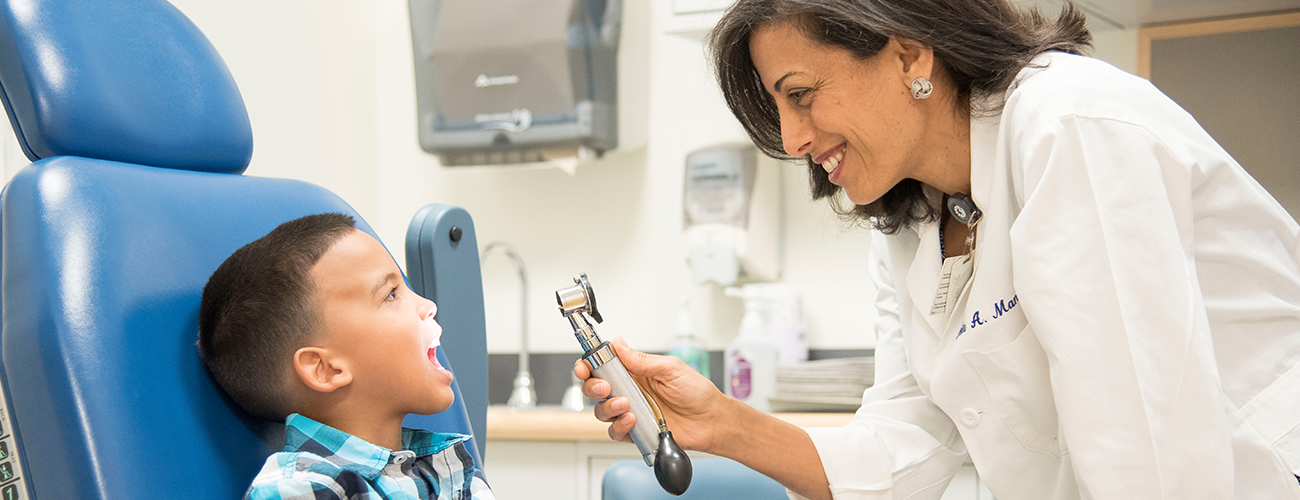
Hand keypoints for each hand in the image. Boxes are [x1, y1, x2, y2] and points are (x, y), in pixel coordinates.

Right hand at [573, 337, 731, 453]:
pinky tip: (632, 421)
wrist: (711, 421)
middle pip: (595, 388)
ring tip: (626, 405)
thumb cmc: (697, 393)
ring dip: (608, 407)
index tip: (585, 366)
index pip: (603, 365)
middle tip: (604, 388)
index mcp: (635, 371)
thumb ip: (642, 360)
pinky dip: (619, 427)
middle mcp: (629, 390)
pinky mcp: (635, 431)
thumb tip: (619, 344)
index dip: (588, 365)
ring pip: (601, 411)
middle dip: (592, 387)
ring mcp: (630, 411)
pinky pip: (615, 431)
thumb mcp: (671, 368)